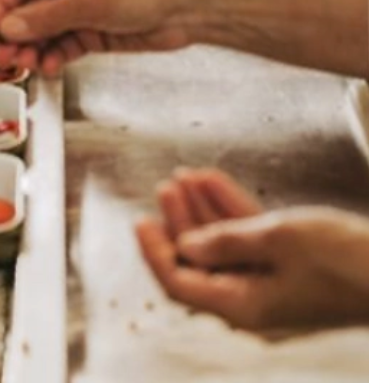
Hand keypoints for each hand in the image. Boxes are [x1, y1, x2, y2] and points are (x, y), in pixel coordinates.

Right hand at [0, 0, 191, 74]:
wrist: (187, 6)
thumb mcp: (87, 1)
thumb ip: (45, 17)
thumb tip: (10, 26)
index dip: (0, 7)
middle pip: (27, 8)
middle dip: (13, 33)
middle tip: (3, 55)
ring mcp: (81, 7)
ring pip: (43, 30)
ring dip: (31, 48)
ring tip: (25, 64)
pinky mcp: (94, 29)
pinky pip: (63, 44)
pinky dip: (54, 55)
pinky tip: (48, 64)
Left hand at [137, 168, 368, 329]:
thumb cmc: (343, 260)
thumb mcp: (276, 239)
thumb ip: (225, 240)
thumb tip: (187, 247)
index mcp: (243, 307)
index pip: (180, 283)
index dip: (155, 252)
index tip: (139, 220)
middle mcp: (253, 303)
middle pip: (199, 263)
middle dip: (179, 221)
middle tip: (165, 187)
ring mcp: (273, 287)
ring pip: (224, 248)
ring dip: (204, 211)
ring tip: (186, 176)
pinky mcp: (292, 271)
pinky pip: (251, 243)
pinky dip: (232, 213)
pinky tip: (215, 182)